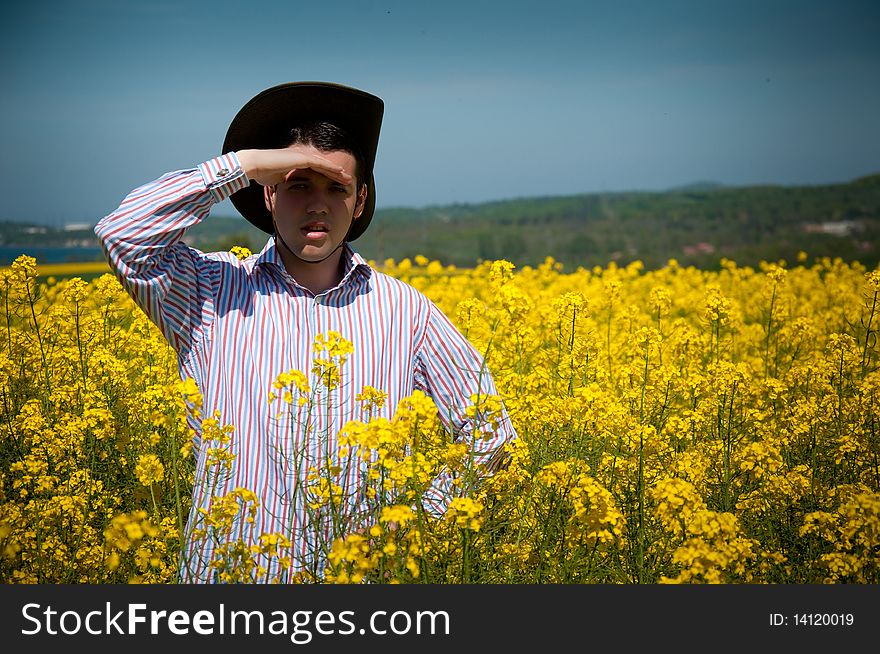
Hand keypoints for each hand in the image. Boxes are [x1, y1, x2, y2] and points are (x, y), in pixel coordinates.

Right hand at [236, 146, 352, 186]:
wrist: (255, 165)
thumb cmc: (263, 173)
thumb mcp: (278, 181)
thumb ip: (286, 183)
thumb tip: (287, 191)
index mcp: (297, 163)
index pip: (316, 170)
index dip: (328, 176)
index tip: (337, 184)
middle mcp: (301, 158)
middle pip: (323, 166)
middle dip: (336, 173)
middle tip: (347, 180)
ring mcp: (302, 156)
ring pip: (324, 164)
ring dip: (337, 171)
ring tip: (347, 178)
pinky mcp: (302, 158)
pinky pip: (320, 164)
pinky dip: (330, 168)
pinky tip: (340, 172)